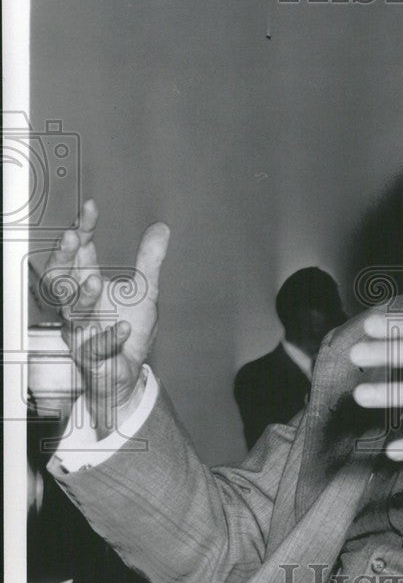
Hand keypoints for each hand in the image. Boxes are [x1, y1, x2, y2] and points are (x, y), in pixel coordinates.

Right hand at [41, 200, 169, 436]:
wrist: (127, 373)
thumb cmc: (128, 330)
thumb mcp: (144, 290)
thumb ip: (149, 261)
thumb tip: (161, 228)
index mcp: (87, 285)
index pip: (79, 254)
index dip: (82, 231)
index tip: (91, 209)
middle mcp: (79, 306)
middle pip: (61, 279)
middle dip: (64, 258)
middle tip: (73, 238)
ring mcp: (82, 331)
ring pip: (73, 313)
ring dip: (83, 297)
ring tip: (95, 282)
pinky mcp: (93, 357)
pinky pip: (96, 347)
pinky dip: (108, 337)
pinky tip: (122, 328)